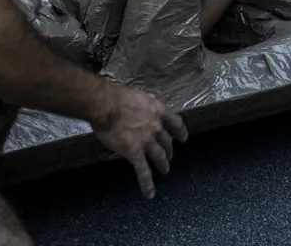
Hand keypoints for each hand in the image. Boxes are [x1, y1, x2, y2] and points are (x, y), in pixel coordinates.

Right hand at [92, 84, 187, 199]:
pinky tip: (149, 193)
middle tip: (169, 156)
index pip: (174, 121)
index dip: (180, 130)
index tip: (183, 137)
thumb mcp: (136, 97)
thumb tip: (136, 110)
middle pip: (166, 140)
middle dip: (169, 149)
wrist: (107, 105)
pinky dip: (147, 183)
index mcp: (156, 110)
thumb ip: (140, 106)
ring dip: (163, 163)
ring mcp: (147, 140)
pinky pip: (143, 170)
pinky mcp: (135, 152)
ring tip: (165, 170)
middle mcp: (155, 126)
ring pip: (159, 155)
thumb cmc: (116, 96)